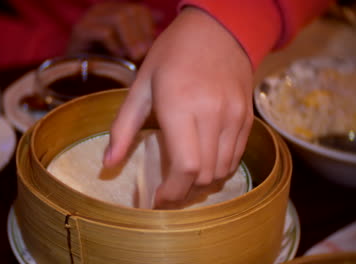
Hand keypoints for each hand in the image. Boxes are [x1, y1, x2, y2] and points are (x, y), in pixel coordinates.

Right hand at [67, 2, 154, 61]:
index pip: (140, 10)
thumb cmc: (106, 62)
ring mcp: (90, 18)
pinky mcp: (80, 31)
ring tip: (135, 56)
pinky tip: (119, 57)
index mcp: (116, 10)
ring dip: (131, 39)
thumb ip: (142, 33)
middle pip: (131, 11)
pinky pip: (105, 32)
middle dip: (141, 34)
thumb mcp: (128, 46)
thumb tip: (161, 17)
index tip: (153, 47)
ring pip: (119, 18)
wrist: (75, 75)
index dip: (149, 27)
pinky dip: (115, 45)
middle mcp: (103, 9)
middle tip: (145, 53)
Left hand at [103, 7, 253, 207]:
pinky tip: (204, 162)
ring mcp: (235, 117)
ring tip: (185, 179)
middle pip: (204, 175)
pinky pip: (237, 157)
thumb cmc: (173, 54)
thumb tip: (107, 164)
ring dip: (202, 183)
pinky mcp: (248, 118)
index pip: (186, 166)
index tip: (159, 199)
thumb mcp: (141, 84)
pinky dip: (220, 169)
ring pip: (223, 171)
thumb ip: (124, 127)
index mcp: (181, 106)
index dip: (173, 192)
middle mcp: (213, 114)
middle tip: (168, 190)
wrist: (219, 29)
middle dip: (184, 192)